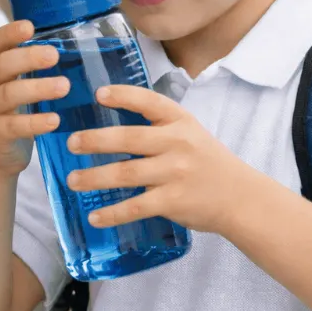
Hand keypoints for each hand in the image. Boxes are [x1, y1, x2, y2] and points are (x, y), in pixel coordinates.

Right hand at [0, 21, 68, 175]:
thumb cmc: (16, 111)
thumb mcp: (21, 85)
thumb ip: (39, 68)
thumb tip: (84, 47)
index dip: (10, 33)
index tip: (30, 27)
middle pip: (3, 65)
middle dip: (28, 58)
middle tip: (53, 56)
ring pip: (9, 94)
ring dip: (37, 88)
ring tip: (64, 86)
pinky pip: (13, 127)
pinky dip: (34, 123)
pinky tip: (54, 121)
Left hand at [65, 85, 253, 233]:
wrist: (240, 196)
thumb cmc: (207, 162)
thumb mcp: (189, 133)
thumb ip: (158, 126)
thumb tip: (111, 126)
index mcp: (180, 121)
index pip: (150, 102)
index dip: (124, 96)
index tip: (99, 94)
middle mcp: (178, 143)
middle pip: (129, 138)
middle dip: (96, 140)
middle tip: (71, 143)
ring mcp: (175, 173)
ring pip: (126, 173)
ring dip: (95, 177)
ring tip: (73, 180)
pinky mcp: (174, 201)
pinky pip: (136, 207)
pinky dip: (113, 213)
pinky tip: (94, 216)